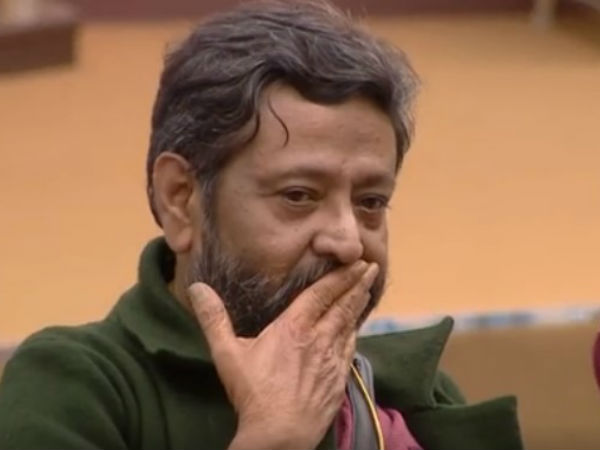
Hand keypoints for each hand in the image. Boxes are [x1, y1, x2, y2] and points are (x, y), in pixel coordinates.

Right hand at [188, 260, 378, 449]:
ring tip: (367, 289)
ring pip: (350, 325)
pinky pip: (351, 349)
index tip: (356, 261)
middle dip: (357, 284)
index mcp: (294, 328)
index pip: (321, 294)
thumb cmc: (253, 394)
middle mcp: (318, 339)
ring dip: (359, 305)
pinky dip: (356, 333)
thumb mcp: (227, 354)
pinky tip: (357, 329)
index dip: (340, 276)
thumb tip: (197, 288)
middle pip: (342, 305)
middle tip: (371, 267)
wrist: (280, 435)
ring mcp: (331, 360)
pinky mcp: (338, 379)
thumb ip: (213, 319)